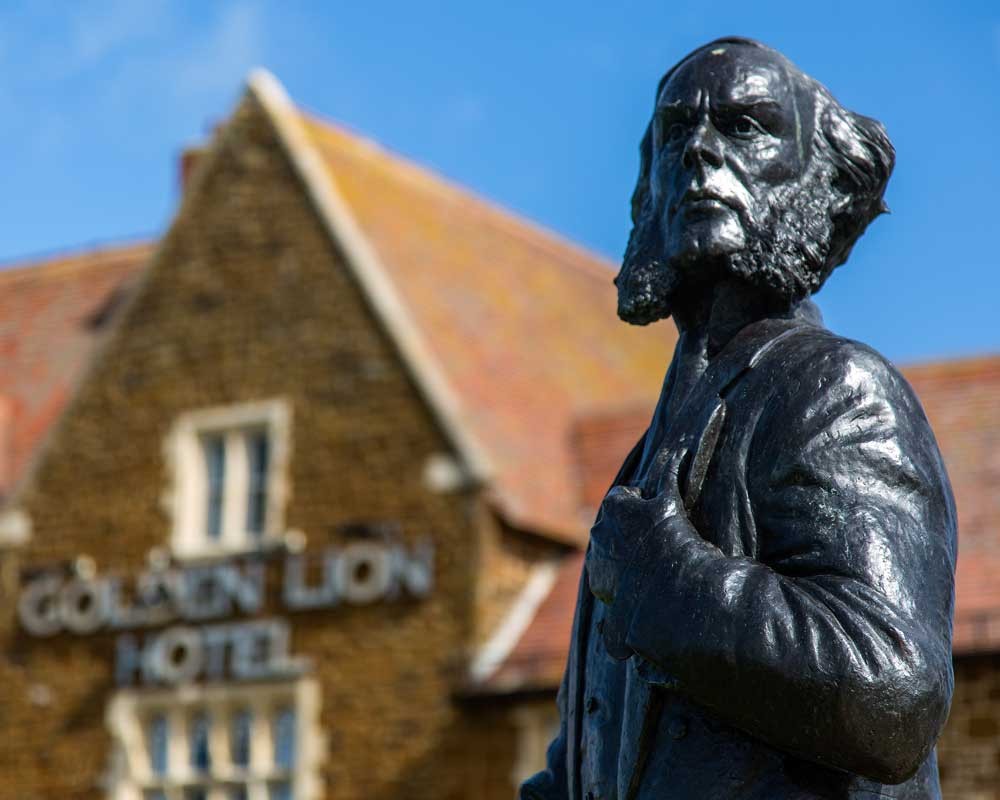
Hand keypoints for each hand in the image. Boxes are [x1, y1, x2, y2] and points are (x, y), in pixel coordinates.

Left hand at [586, 449, 686, 606]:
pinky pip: (607, 572)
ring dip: (622, 550)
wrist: (670, 585)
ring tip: (647, 562)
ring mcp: (596, 554)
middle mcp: (598, 526)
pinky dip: (618, 574)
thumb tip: (677, 451)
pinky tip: (638, 579)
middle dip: (630, 527)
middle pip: (615, 522)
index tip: (657, 516)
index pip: (625, 496)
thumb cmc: (674, 537)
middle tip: (654, 541)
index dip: (642, 504)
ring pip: (609, 546)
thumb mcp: (671, 501)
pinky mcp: (597, 580)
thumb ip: (669, 473)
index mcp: (614, 503)